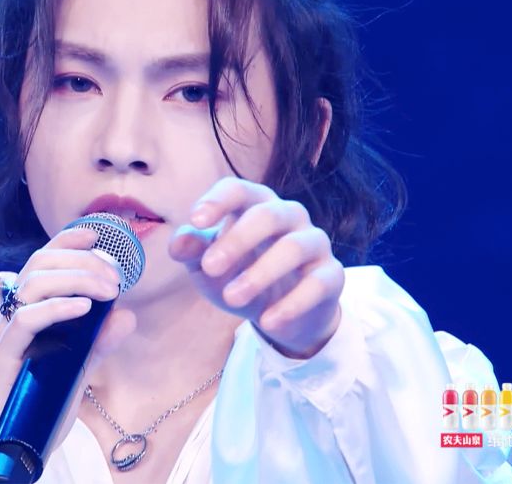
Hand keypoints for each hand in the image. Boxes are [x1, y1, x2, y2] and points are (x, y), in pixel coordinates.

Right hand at [0, 227, 136, 483]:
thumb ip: (97, 342)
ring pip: (32, 284)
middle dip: (81, 260)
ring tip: (108, 289)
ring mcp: (1, 336)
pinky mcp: (1, 357)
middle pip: (38, 265)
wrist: (5, 454)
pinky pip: (27, 320)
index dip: (66, 242)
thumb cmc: (36, 413)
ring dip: (77, 278)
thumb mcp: (76, 371)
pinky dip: (58, 307)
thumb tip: (126, 316)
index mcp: (21, 315)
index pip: (40, 263)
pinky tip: (85, 308)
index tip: (97, 236)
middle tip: (116, 276)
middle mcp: (7, 318)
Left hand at [168, 176, 343, 358]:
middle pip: (267, 215)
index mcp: (255, 204)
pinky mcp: (332, 274)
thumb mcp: (208, 267)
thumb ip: (192, 251)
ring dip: (260, 274)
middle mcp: (289, 215)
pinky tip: (267, 320)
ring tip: (231, 299)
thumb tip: (179, 244)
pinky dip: (292, 304)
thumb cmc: (238, 275)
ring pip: (293, 247)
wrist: (280, 313)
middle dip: (237, 240)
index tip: (196, 220)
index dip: (217, 201)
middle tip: (209, 267)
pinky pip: (317, 284)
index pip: (238, 190)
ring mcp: (314, 242)